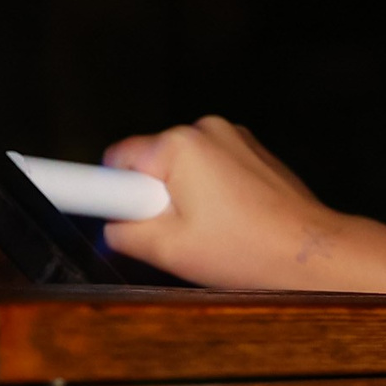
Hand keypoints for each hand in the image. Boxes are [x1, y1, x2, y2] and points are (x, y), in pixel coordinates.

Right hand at [100, 116, 348, 288]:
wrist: (314, 255)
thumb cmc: (252, 251)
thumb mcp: (171, 250)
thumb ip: (124, 232)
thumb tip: (112, 225)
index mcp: (180, 146)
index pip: (115, 160)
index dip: (99, 185)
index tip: (71, 186)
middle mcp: (207, 130)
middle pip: (152, 165)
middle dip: (157, 200)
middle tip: (182, 235)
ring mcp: (235, 138)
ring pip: (185, 170)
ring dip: (188, 199)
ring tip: (217, 233)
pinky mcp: (254, 152)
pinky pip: (214, 171)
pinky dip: (216, 195)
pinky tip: (235, 223)